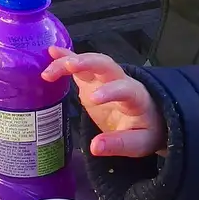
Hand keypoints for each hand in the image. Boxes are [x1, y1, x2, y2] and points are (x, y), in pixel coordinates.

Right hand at [42, 47, 165, 157]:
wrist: (148, 118)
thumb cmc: (145, 130)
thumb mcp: (139, 144)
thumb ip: (119, 144)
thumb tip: (95, 147)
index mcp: (136, 97)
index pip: (126, 89)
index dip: (111, 91)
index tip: (94, 99)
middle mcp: (121, 81)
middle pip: (106, 65)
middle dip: (88, 63)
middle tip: (69, 66)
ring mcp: (106, 78)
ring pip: (91, 62)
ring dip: (71, 61)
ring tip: (49, 70)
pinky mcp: (93, 80)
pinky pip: (80, 65)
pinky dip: (66, 57)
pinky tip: (51, 52)